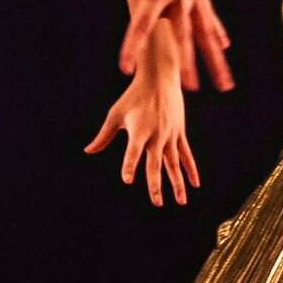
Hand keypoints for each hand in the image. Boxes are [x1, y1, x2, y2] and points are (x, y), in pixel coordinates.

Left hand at [60, 0, 233, 92]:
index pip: (142, 22)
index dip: (132, 44)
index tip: (126, 67)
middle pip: (184, 35)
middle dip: (187, 62)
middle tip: (188, 89)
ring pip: (205, 33)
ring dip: (215, 59)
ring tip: (225, 86)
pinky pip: (208, 16)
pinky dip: (215, 31)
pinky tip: (224, 46)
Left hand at [84, 25, 198, 206]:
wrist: (159, 78)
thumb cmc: (133, 96)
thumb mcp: (116, 114)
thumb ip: (104, 136)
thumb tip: (88, 151)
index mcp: (139, 131)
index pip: (132, 153)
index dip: (129, 165)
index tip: (127, 179)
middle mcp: (156, 136)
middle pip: (156, 164)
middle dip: (156, 185)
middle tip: (156, 203)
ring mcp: (170, 135)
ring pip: (174, 164)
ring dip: (178, 183)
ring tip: (181, 202)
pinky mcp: (179, 133)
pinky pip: (186, 155)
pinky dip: (190, 169)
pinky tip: (195, 184)